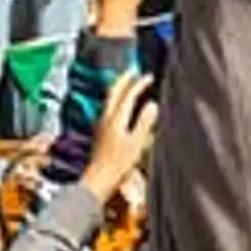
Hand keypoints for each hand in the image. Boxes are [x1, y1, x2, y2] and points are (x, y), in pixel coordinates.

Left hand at [81, 68, 157, 213]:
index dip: (139, 83)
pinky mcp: (100, 131)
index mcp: (116, 117)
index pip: (128, 93)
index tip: (149, 76)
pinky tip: (121, 106)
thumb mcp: (136, 144)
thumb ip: (144, 122)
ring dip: (119, 88)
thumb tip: (153, 104)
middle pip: (113, 90)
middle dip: (124, 78)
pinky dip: (117, 99)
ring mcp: (101, 123)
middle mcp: (106, 116)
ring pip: (109, 98)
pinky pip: (109, 107)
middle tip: (133, 70)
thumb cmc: (118, 164)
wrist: (97, 180)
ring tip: (128, 83)